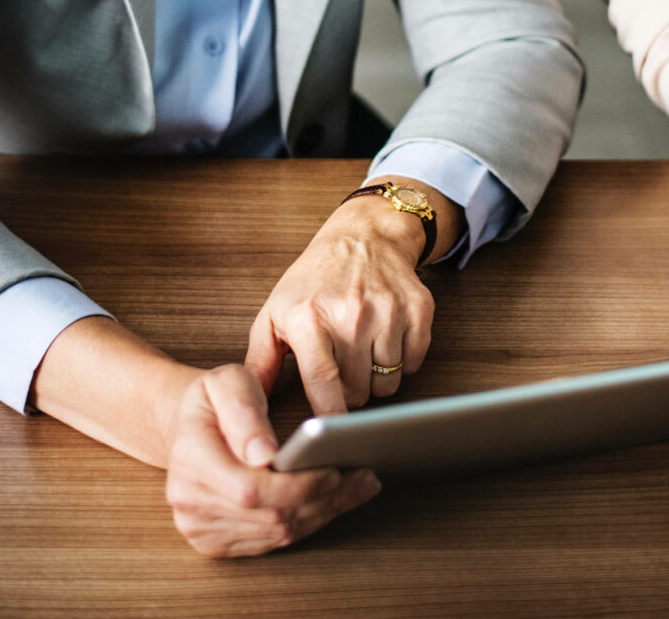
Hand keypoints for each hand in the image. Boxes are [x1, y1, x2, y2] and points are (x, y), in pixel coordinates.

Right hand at [164, 364, 380, 555]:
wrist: (187, 426)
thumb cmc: (212, 400)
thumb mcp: (227, 383)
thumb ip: (245, 412)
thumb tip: (264, 454)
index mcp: (190, 458)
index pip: (252, 489)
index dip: (298, 486)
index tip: (334, 471)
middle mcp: (188, 500)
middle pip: (270, 516)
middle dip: (323, 499)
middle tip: (364, 476)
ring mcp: (199, 526)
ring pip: (275, 532)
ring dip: (323, 512)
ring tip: (358, 486)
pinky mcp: (214, 541)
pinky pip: (270, 541)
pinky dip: (307, 522)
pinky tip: (333, 501)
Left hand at [246, 184, 442, 413]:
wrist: (363, 237)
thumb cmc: (314, 280)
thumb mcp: (275, 313)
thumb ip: (260, 360)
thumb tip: (250, 401)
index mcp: (309, 318)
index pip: (324, 384)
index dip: (328, 416)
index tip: (328, 431)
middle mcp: (351, 314)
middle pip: (359, 392)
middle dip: (350, 392)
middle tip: (342, 369)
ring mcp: (388, 312)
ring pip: (388, 383)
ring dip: (375, 378)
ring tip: (362, 352)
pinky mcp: (418, 310)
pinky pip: (413, 363)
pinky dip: (401, 361)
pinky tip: (385, 339)